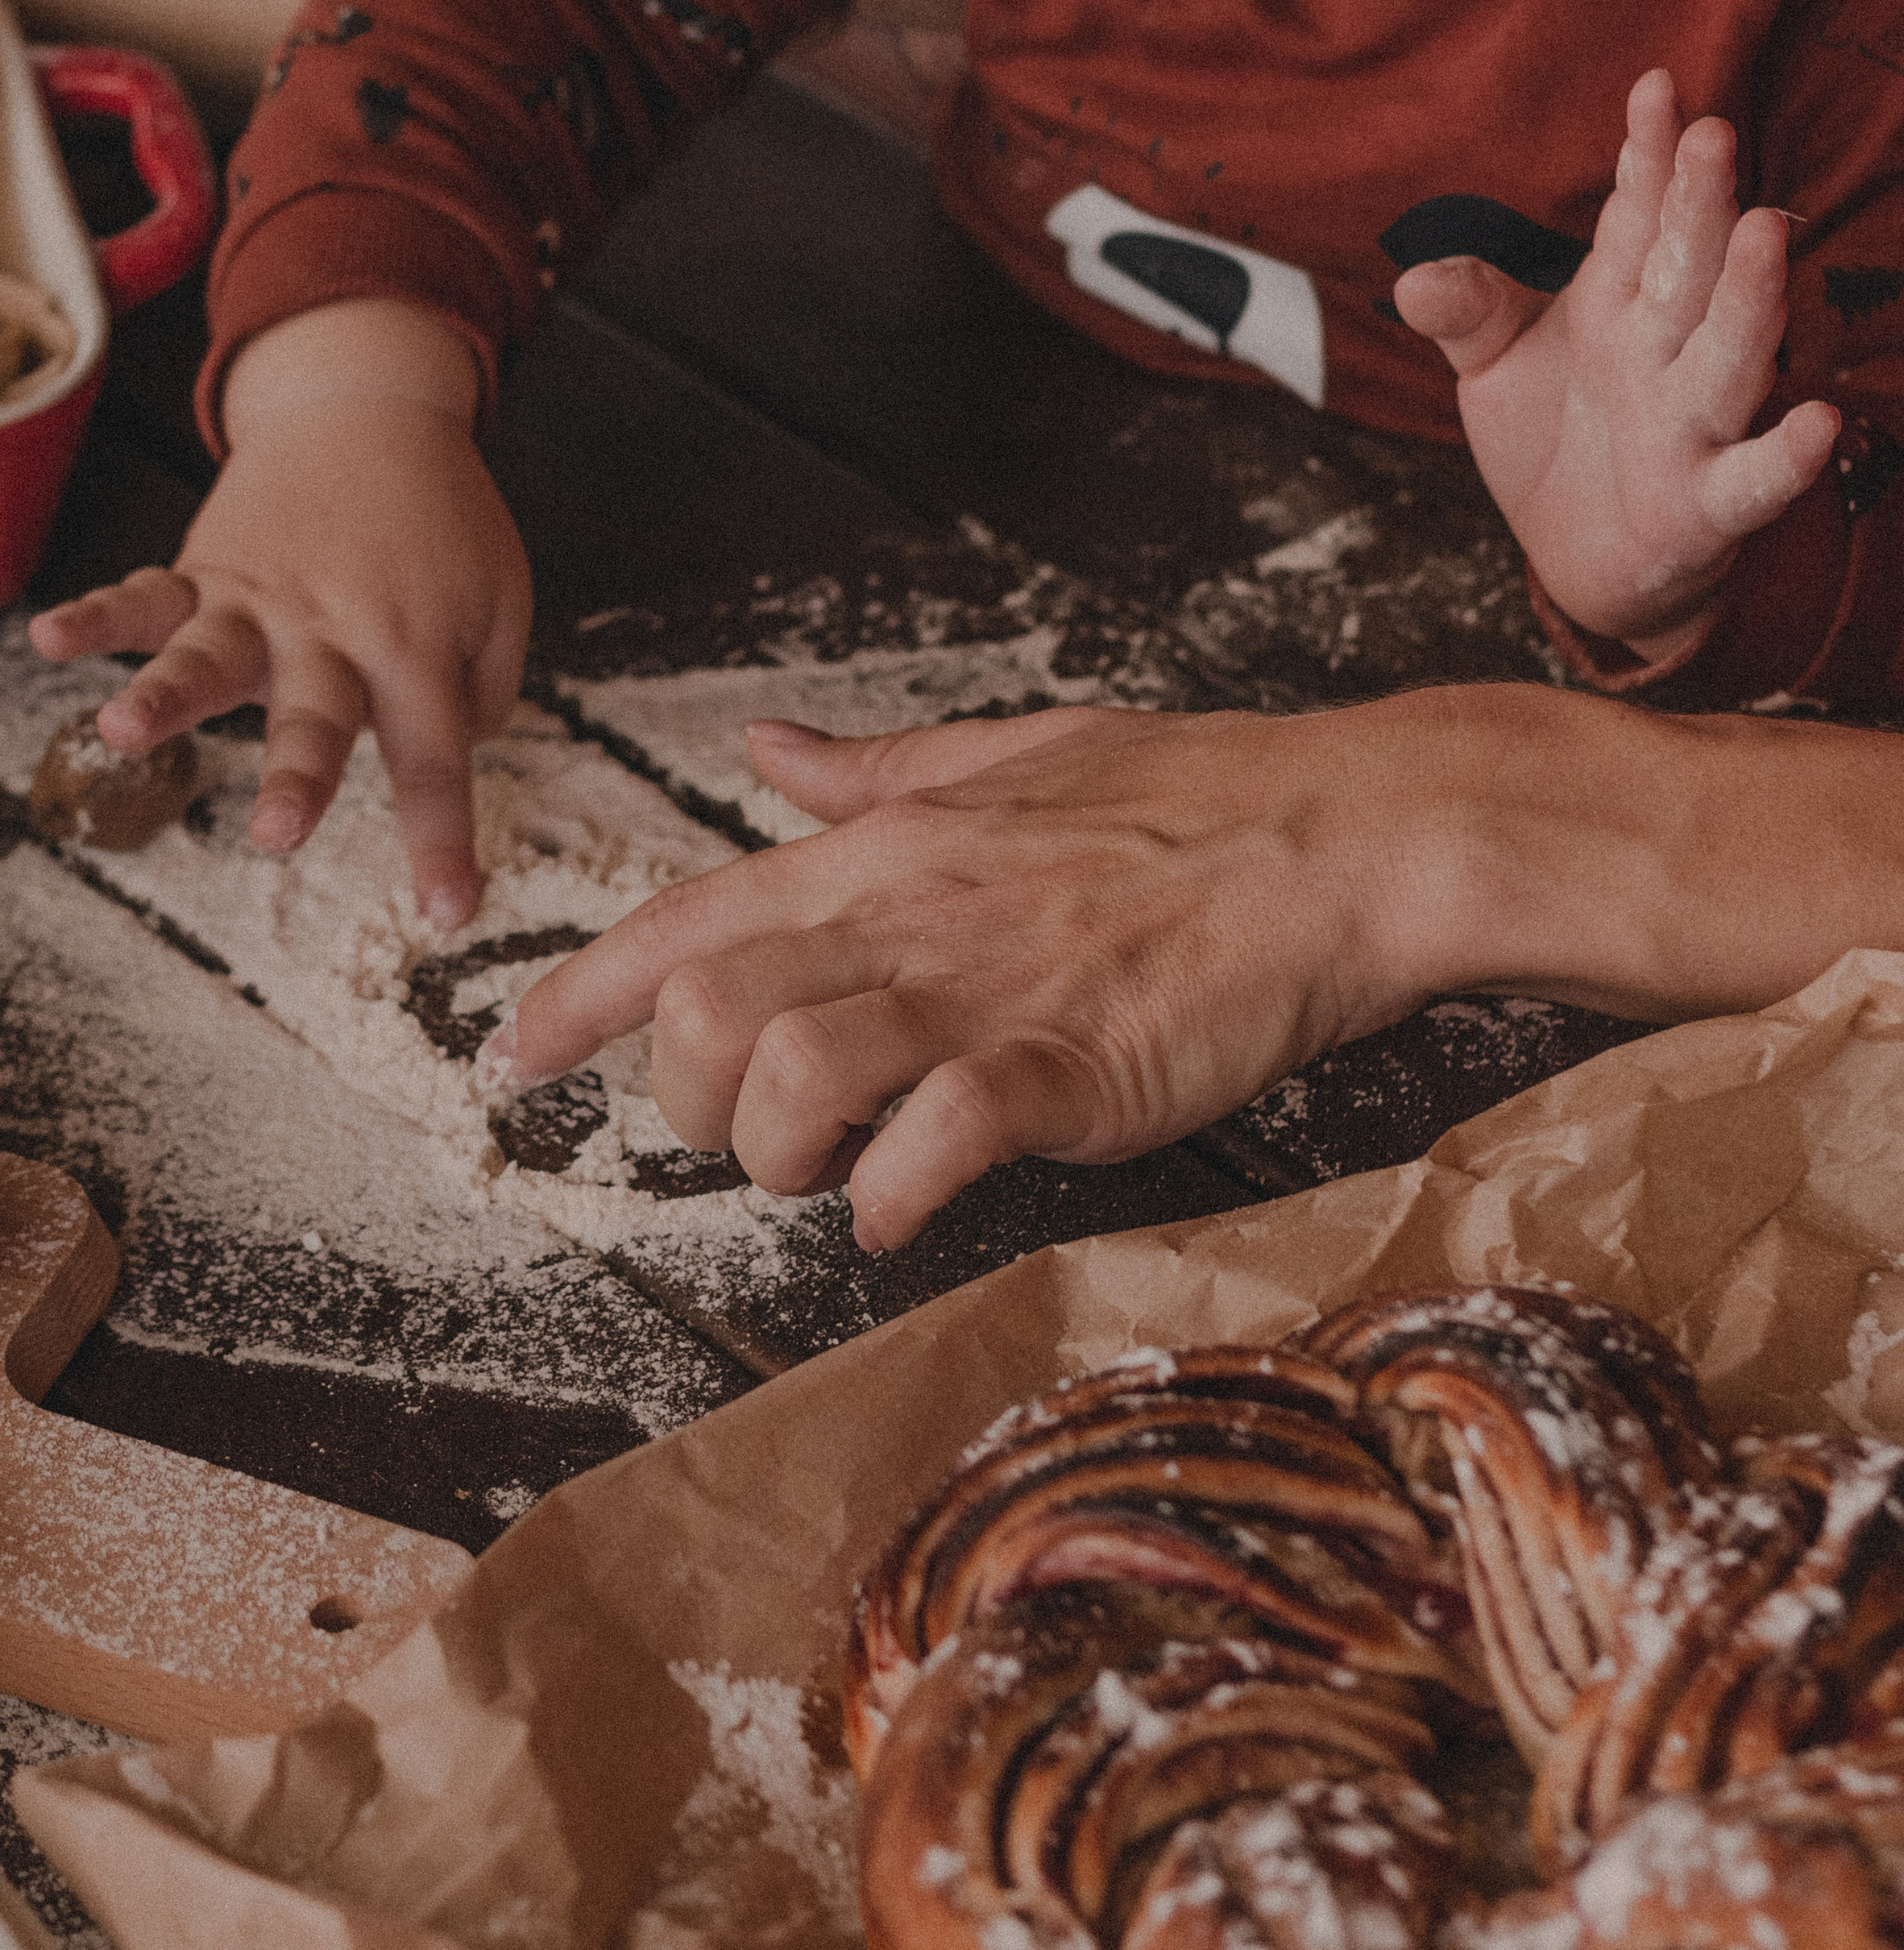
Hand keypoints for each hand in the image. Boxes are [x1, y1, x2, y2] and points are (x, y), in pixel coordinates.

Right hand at [27, 300, 530, 926]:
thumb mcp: (502, 600)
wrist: (374, 412)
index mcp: (416, 648)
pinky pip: (144, 595)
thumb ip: (485, 689)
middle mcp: (333, 632)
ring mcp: (261, 602)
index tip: (448, 913)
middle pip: (316, 716)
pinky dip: (95, 615)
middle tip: (278, 835)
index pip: (435, 759)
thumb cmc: (445, 524)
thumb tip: (451, 754)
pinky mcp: (207, 573)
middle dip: (297, 777)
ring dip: (165, 695)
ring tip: (120, 729)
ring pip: (209, 656)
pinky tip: (50, 635)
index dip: (441, 839)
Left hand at [478, 697, 1471, 1248]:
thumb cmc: (1190, 798)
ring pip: (787, 1073)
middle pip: (702, 1014)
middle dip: (684, 1105)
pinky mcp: (1068, 1065)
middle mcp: (908, 914)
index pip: (681, 921)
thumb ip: (875, 772)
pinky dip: (890, 1195)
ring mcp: (984, 990)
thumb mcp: (1009, 753)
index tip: (510, 1058)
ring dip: (777, 1155)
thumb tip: (769, 749)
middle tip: (744, 1141)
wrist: (1339, 837)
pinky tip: (903, 1208)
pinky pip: (934, 1138)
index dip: (575, 997)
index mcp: (886, 849)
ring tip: (832, 1173)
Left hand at [1393, 67, 1838, 653]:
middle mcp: (1666, 350)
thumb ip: (1469, 315)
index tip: (1656, 87)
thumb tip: (1415, 281)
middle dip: (1699, 203)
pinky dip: (1785, 455)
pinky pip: (1753, 478)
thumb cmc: (1554, 439)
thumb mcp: (1495, 367)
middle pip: (1688, 267)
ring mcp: (1694, 425)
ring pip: (1728, 354)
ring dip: (1748, 298)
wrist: (1583, 557)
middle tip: (1712, 135)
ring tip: (1765, 230)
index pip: (1637, 217)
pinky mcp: (1708, 505)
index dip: (1647, 156)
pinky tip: (1817, 418)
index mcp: (1621, 301)